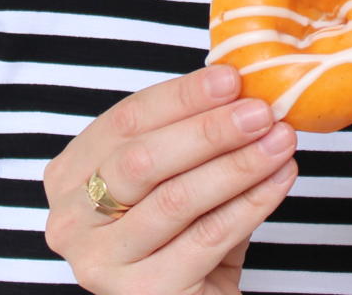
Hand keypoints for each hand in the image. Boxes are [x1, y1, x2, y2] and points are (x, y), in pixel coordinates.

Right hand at [43, 64, 298, 294]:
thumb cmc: (183, 237)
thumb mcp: (178, 179)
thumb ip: (194, 139)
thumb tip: (242, 90)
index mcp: (71, 176)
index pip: (124, 121)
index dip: (181, 96)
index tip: (232, 78)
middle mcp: (71, 220)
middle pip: (142, 159)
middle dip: (208, 130)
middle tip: (261, 111)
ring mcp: (100, 262)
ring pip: (176, 199)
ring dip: (237, 164)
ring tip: (280, 141)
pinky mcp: (141, 294)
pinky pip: (206, 238)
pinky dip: (250, 204)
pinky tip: (279, 180)